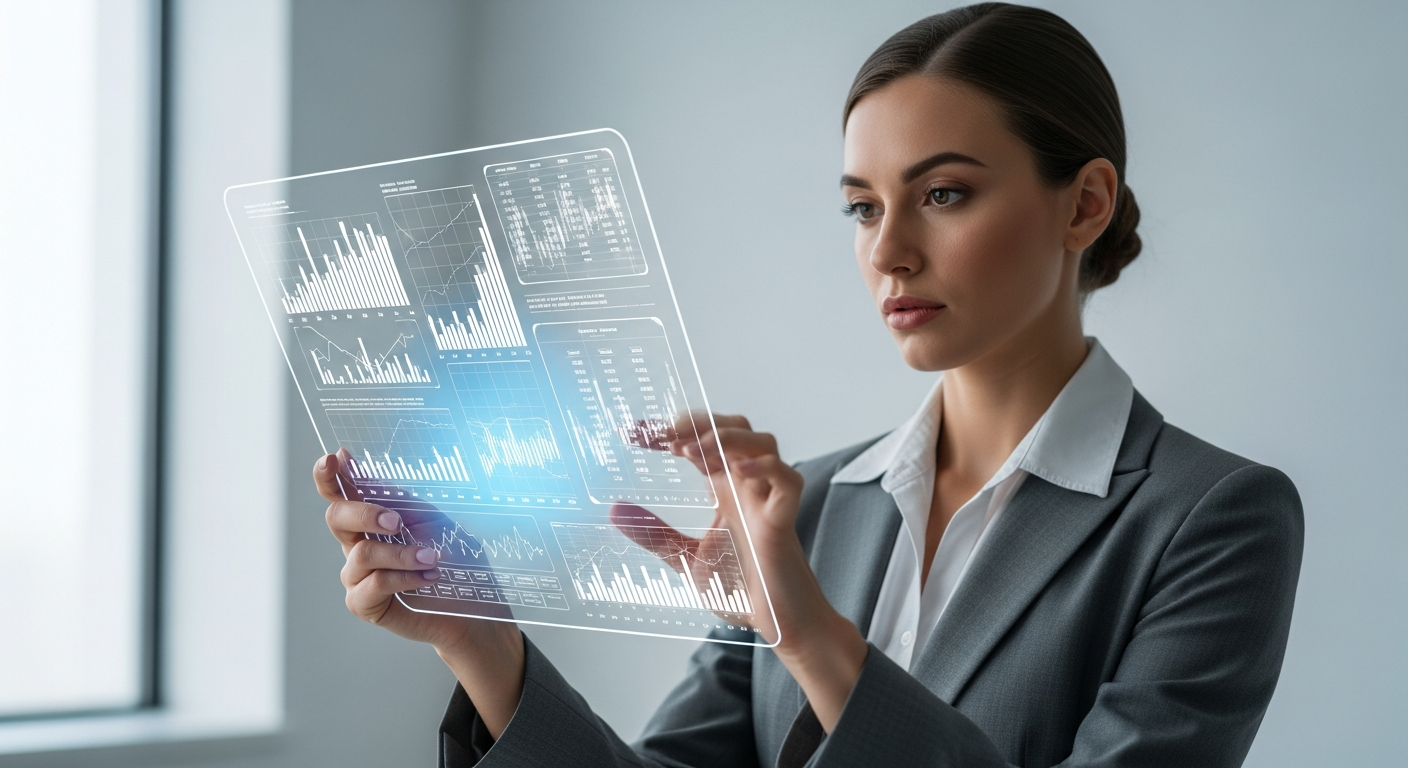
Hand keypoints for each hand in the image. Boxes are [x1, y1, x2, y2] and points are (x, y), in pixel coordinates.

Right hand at [316, 449, 523, 736]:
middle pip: (337, 518)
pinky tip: (427, 578)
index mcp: (370, 519)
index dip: (329, 477)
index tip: (333, 459)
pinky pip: (373, 584)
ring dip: (400, 553)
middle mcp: (356, 544)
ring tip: (432, 558)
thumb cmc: (453, 558)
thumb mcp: (435, 520)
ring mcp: (356, 575)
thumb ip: (404, 500)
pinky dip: (404, 578)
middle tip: (397, 521)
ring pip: (362, 553)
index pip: (341, 493)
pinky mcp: (363, 603)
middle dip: (365, 513)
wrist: (470, 603)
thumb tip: (376, 471)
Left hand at [622, 413, 868, 729]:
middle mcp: (746, 487)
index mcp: (725, 490)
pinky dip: (766, 468)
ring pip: (763, 444)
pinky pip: (788, 480)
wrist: (779, 625)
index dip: (669, 432)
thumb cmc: (742, 589)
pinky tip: (736, 470)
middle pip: (735, 429)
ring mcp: (768, 500)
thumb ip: (654, 534)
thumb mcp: (685, 558)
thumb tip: (614, 511)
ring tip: (693, 449)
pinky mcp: (784, 520)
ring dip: (728, 438)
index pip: (699, 444)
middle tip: (665, 435)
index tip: (634, 432)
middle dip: (701, 423)